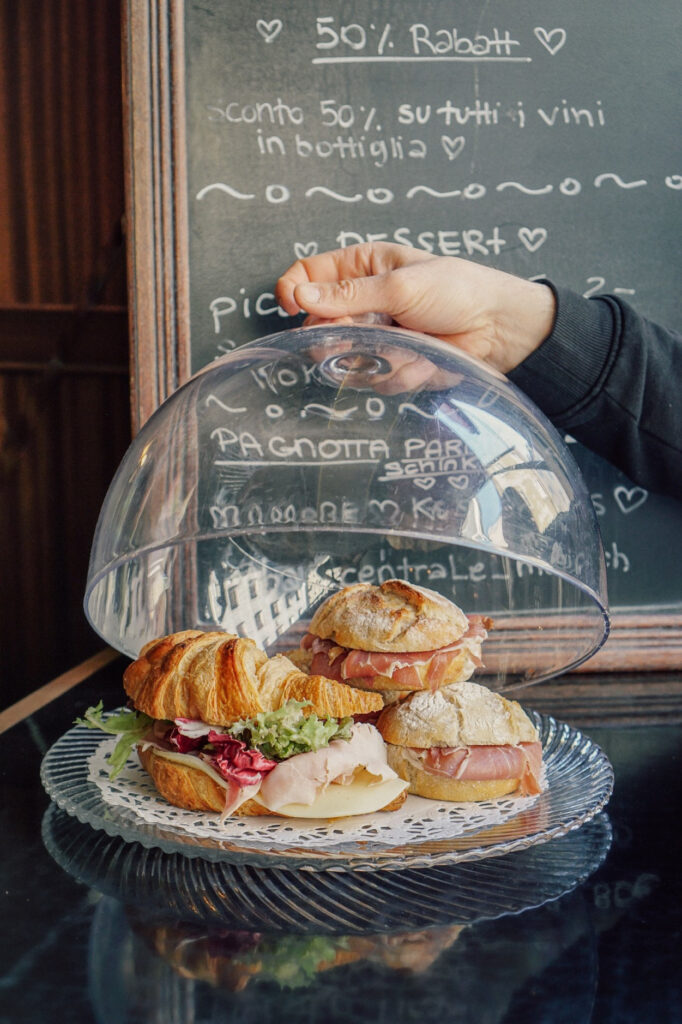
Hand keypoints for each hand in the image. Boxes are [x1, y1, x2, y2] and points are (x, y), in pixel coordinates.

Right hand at [275, 242, 555, 373]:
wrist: (499, 329)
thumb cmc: (458, 290)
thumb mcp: (400, 284)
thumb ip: (348, 294)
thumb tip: (300, 295)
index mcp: (362, 267)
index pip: (308, 274)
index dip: (294, 289)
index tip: (292, 306)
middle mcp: (364, 302)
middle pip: (319, 324)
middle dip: (337, 333)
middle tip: (361, 330)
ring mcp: (376, 337)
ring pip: (344, 357)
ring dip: (373, 355)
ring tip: (406, 343)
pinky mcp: (390, 366)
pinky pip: (374, 378)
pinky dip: (398, 371)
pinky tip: (423, 360)